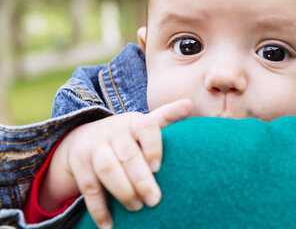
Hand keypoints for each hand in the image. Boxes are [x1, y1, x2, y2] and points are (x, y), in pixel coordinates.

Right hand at [39, 99, 192, 228]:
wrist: (83, 137)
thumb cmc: (126, 135)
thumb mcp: (143, 124)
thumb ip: (167, 117)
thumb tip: (189, 104)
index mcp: (133, 122)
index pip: (146, 127)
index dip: (153, 146)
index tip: (159, 167)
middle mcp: (113, 131)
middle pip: (127, 154)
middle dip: (141, 179)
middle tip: (154, 200)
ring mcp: (93, 147)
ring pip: (107, 169)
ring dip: (122, 190)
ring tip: (136, 208)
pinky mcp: (79, 165)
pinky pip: (88, 188)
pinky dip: (98, 208)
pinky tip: (109, 224)